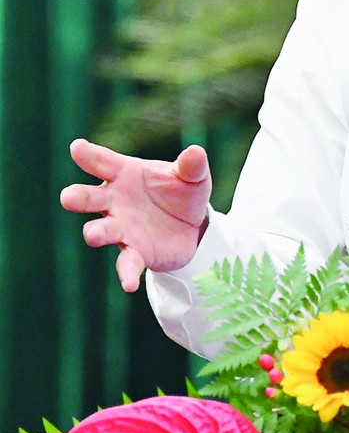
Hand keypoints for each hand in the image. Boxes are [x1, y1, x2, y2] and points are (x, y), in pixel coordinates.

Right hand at [61, 138, 212, 291]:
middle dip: (77, 197)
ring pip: (99, 230)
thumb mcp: (193, 177)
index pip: (104, 162)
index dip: (89, 155)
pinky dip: (126, 273)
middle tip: (68, 197)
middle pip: (88, 197)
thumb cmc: (183, 192)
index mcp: (125, 174)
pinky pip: (126, 263)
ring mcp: (121, 227)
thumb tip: (196, 152)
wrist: (194, 226)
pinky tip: (129, 285)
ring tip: (95, 235)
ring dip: (96, 233)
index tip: (77, 148)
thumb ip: (192, 166)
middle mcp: (115, 201)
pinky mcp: (134, 252)